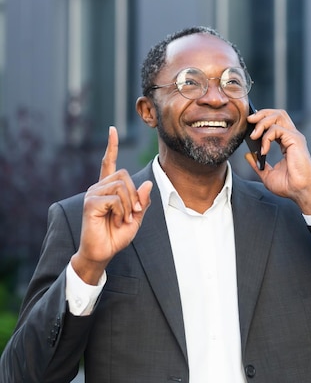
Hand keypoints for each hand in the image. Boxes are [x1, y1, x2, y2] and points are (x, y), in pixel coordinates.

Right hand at [71, 127, 152, 284]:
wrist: (103, 252)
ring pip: (122, 187)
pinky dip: (122, 211)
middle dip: (134, 195)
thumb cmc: (117, 235)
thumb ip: (142, 202)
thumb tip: (148, 183)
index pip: (108, 162)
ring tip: (123, 219)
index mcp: (108, 189)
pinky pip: (116, 199)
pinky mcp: (91, 203)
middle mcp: (98, 187)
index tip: (111, 129)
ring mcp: (93, 194)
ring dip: (129, 206)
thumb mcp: (136, 218)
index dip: (111, 146)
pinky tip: (117, 221)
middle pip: (124, 175)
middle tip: (132, 214)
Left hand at [245, 109, 310, 214]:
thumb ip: (258, 164)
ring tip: (254, 136)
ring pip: (278, 116)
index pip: (275, 122)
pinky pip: (276, 129)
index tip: (249, 124)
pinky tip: (263, 150)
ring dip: (262, 122)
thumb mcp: (267, 174)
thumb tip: (248, 155)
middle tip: (249, 121)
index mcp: (286, 142)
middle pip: (278, 113)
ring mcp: (294, 137)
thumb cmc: (289, 186)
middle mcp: (292, 137)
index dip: (262, 119)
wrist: (300, 192)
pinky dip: (266, 137)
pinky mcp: (295, 140)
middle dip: (261, 114)